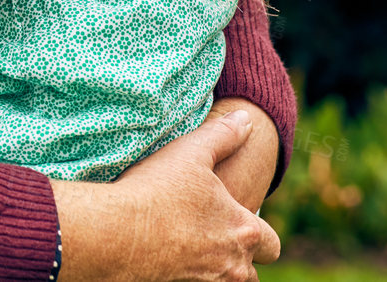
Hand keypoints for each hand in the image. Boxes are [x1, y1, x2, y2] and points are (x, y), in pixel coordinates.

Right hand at [48, 108, 279, 281]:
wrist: (115, 232)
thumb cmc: (157, 190)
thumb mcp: (192, 152)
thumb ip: (224, 135)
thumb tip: (247, 120)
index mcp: (243, 230)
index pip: (271, 244)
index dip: (260, 234)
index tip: (239, 222)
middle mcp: (231, 265)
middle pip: (250, 273)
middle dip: (240, 258)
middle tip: (215, 238)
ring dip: (217, 268)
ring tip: (192, 247)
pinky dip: (190, 274)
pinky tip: (169, 255)